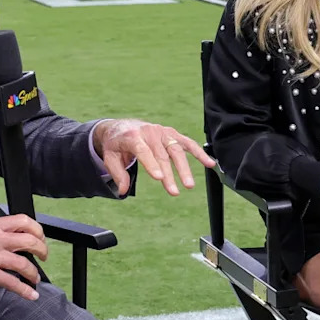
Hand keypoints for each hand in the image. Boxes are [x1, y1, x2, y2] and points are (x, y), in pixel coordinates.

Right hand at [0, 215, 46, 300]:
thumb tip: (18, 238)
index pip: (23, 221)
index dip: (37, 230)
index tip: (40, 238)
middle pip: (29, 241)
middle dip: (42, 250)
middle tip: (43, 257)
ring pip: (24, 264)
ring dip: (34, 273)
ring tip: (35, 278)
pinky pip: (13, 283)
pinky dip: (25, 290)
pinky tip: (31, 294)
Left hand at [93, 119, 215, 195]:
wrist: (122, 127)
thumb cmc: (117, 144)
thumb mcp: (110, 158)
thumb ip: (117, 174)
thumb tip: (123, 190)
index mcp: (132, 136)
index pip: (143, 150)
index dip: (151, 163)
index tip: (159, 178)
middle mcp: (149, 132)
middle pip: (161, 154)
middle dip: (169, 174)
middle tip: (174, 192)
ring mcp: (162, 132)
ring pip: (176, 149)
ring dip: (184, 168)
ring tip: (189, 185)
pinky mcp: (171, 134)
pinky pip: (187, 143)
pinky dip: (199, 153)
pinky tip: (209, 163)